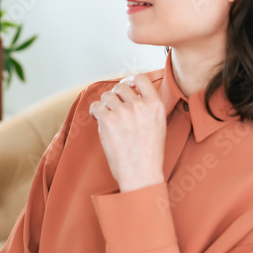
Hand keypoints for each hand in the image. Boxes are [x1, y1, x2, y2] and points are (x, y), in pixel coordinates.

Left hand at [88, 74, 166, 192]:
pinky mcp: (107, 120)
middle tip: (113, 106)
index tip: (126, 86)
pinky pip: (96, 106)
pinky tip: (97, 119)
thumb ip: (148, 108)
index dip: (130, 80)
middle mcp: (139, 105)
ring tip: (107, 115)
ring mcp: (123, 112)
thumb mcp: (158, 125)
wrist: (141, 173)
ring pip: (106, 95)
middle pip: (120, 86)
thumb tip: (133, 94)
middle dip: (115, 95)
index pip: (141, 79)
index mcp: (155, 105)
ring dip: (104, 104)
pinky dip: (94, 112)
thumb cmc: (149, 154)